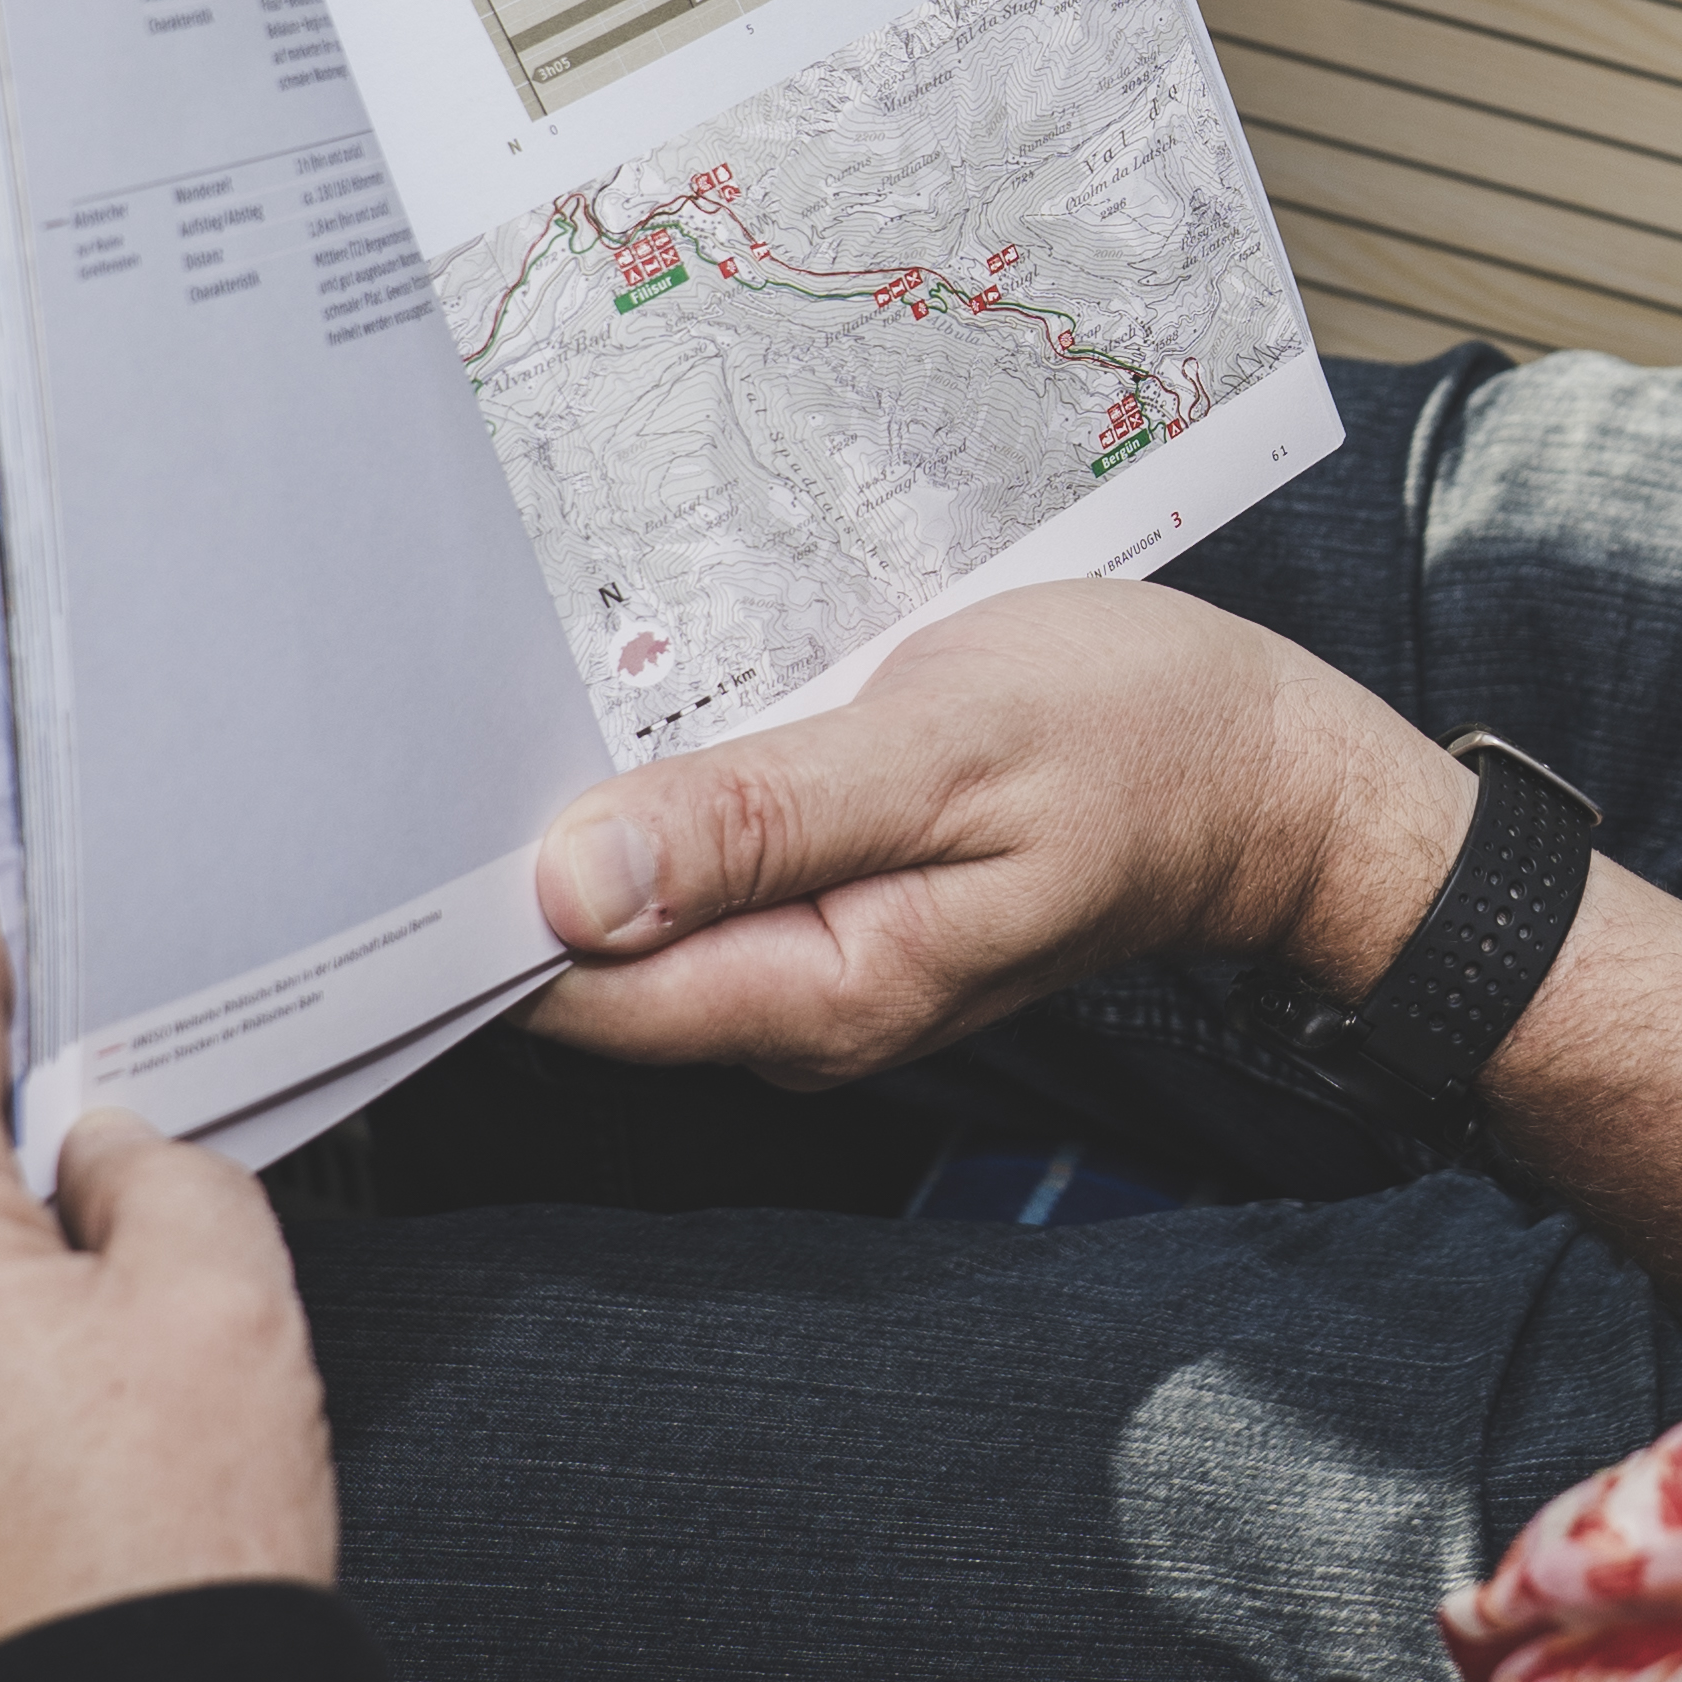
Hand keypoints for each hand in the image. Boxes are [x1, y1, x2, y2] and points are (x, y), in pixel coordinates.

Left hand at [530, 579, 1454, 1084]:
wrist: (1263, 773)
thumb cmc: (1135, 736)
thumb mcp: (949, 747)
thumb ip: (761, 819)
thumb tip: (572, 887)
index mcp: (819, 992)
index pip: (571, 990)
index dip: (477, 897)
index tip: (419, 779)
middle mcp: (798, 1010)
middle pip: (585, 961)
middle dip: (519, 840)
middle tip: (468, 688)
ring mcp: (814, 968)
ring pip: (640, 909)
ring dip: (595, 803)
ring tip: (556, 671)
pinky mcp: (831, 913)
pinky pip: (704, 871)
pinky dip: (670, 793)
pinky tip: (663, 705)